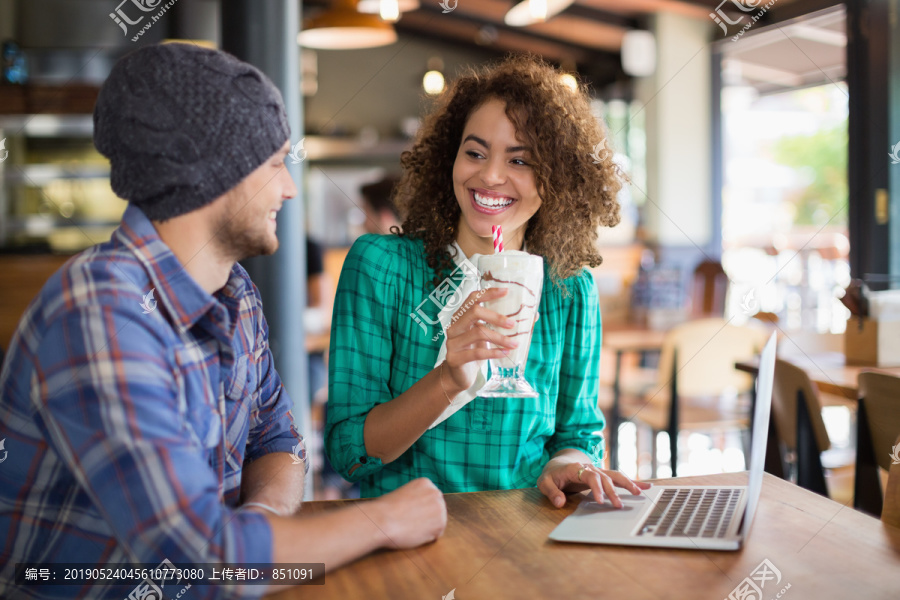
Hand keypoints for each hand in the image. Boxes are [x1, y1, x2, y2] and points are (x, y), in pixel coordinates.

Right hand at [366, 478, 446, 548]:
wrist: (382, 520)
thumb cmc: (385, 509)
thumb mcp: (402, 494)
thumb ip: (415, 498)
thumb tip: (420, 509)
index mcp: (425, 483)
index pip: (430, 499)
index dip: (419, 509)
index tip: (408, 513)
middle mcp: (436, 493)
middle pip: (436, 510)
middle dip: (426, 518)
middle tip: (410, 522)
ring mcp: (440, 508)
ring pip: (437, 523)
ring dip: (426, 528)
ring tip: (410, 526)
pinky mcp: (440, 524)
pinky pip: (436, 535)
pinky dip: (426, 538)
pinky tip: (413, 532)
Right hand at [442, 288, 518, 392]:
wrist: (459, 376)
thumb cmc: (475, 351)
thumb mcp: (487, 336)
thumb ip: (503, 326)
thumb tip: (534, 315)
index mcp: (461, 316)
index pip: (473, 298)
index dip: (489, 293)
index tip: (506, 291)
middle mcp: (454, 326)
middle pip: (474, 312)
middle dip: (496, 317)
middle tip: (512, 324)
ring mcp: (452, 342)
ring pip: (478, 333)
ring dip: (500, 338)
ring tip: (515, 343)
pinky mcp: (454, 358)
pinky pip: (477, 353)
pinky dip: (494, 352)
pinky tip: (505, 353)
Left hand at [537, 458, 651, 508]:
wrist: (558, 463)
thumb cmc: (551, 474)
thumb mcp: (544, 482)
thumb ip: (551, 492)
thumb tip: (559, 503)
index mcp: (576, 468)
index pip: (590, 477)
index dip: (596, 488)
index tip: (600, 501)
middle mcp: (590, 467)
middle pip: (605, 477)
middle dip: (613, 491)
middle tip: (618, 505)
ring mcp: (598, 471)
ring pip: (614, 475)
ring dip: (627, 484)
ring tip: (640, 493)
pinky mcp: (602, 476)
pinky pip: (617, 478)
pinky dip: (632, 482)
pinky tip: (645, 487)